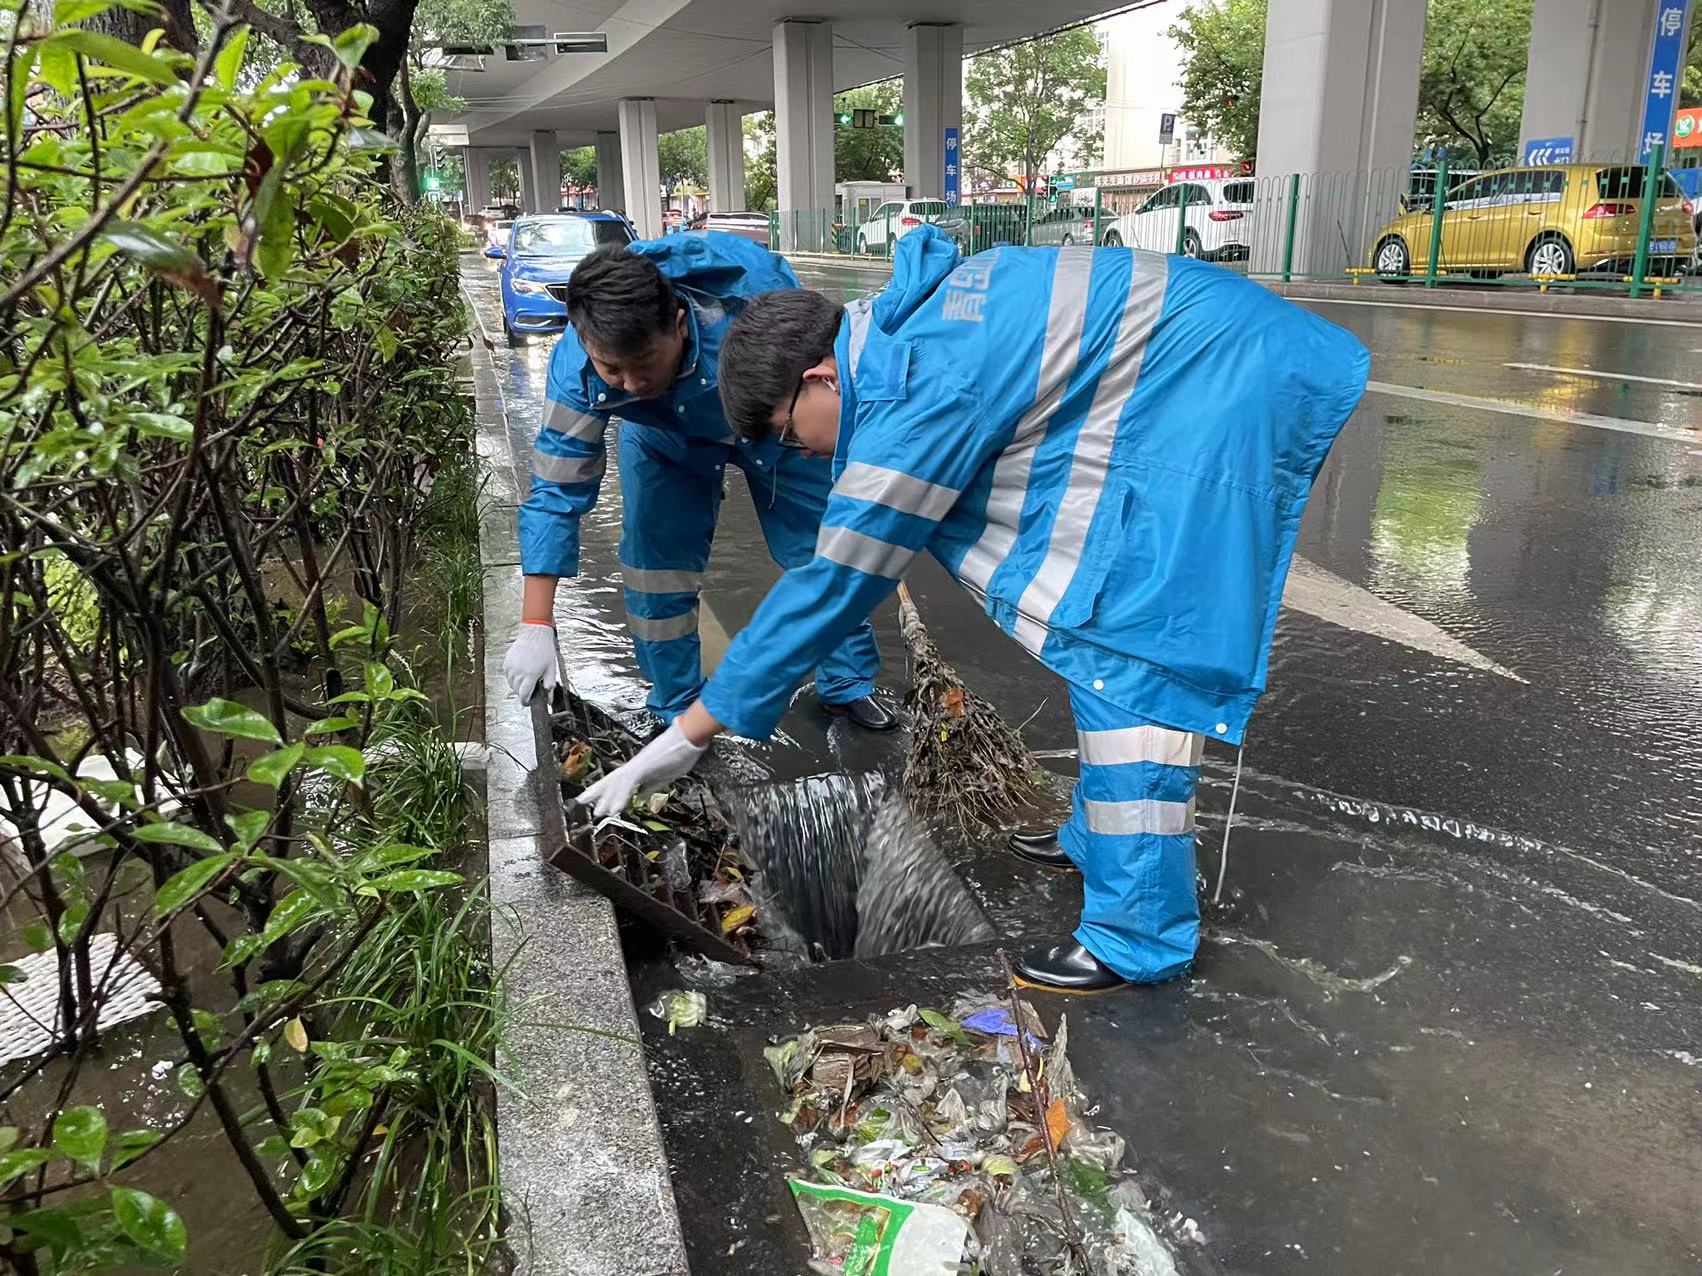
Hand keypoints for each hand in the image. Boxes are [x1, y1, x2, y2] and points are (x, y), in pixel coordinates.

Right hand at [502, 623, 558, 703]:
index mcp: (530, 676)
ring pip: (511, 684)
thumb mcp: (551, 669)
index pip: (523, 696)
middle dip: (524, 693)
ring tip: (527, 676)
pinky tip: (521, 670)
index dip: (526, 702)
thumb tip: (549, 700)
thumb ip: (549, 686)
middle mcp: (518, 672)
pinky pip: (508, 675)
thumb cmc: (544, 649)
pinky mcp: (506, 662)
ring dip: (518, 685)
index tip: (529, 702)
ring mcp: (511, 667)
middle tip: (532, 687)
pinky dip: (513, 676)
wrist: (535, 634)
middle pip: (517, 691)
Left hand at [575, 721, 707, 818]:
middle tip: (581, 802)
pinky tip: (616, 808)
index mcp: (639, 768)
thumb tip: (638, 798)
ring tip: (597, 811)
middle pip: (611, 780)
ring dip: (606, 798)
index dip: (604, 791)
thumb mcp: (665, 776)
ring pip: (616, 782)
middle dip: (596, 792)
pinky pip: (629, 783)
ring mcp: (638, 765)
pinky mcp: (644, 766)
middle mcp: (634, 765)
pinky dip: (621, 796)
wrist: (689, 735)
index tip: (594, 800)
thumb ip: (650, 787)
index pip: (617, 781)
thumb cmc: (681, 751)